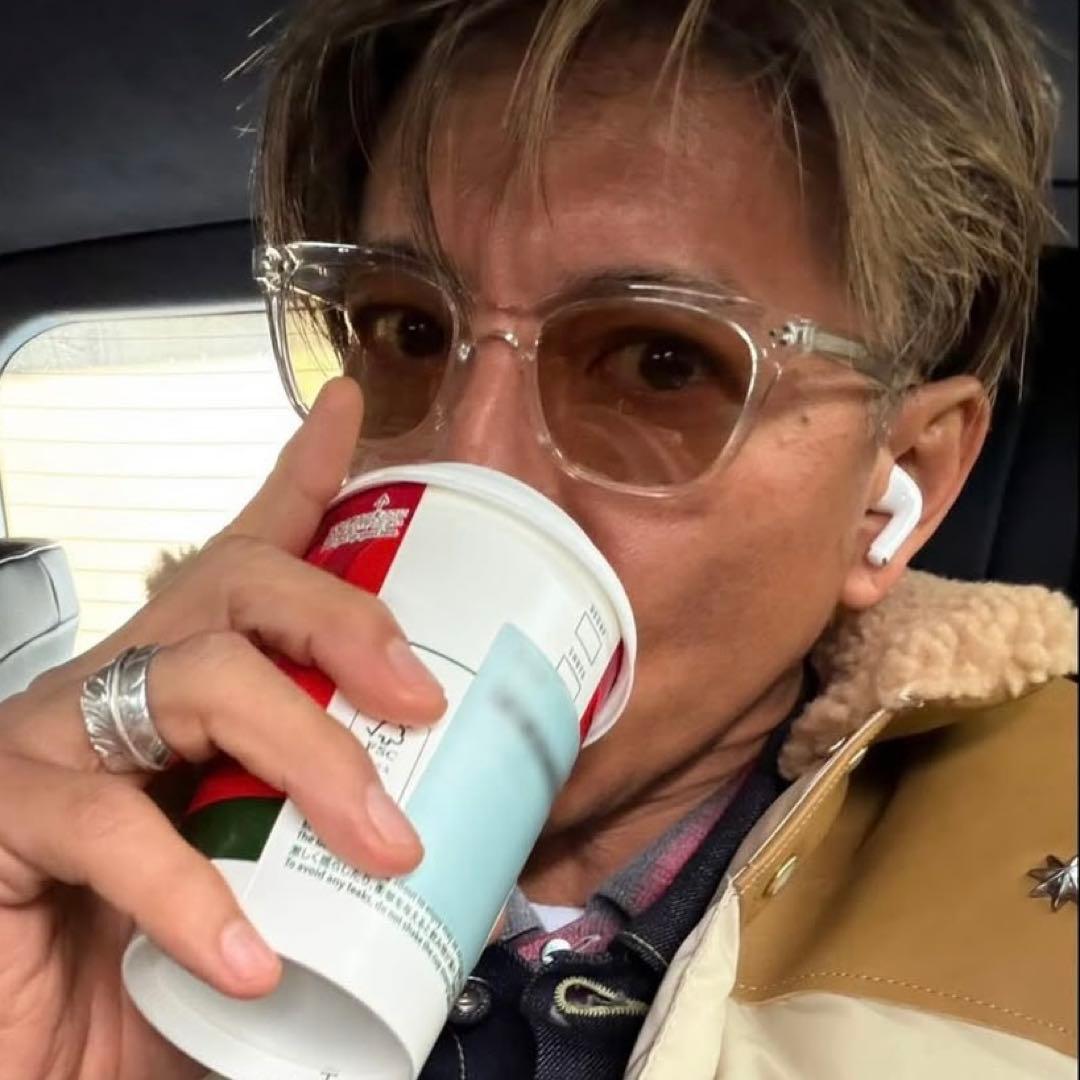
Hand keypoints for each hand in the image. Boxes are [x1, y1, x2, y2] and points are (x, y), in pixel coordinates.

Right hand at [0, 378, 445, 1079]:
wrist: (31, 1061)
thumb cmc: (142, 972)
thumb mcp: (260, 895)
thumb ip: (337, 866)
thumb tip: (469, 882)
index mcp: (183, 688)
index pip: (245, 558)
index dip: (297, 478)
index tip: (346, 410)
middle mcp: (117, 687)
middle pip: (236, 588)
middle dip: (342, 621)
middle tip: (420, 700)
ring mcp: (50, 739)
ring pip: (196, 677)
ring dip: (308, 750)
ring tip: (380, 840)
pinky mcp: (0, 814)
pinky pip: (107, 822)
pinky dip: (192, 889)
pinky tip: (251, 955)